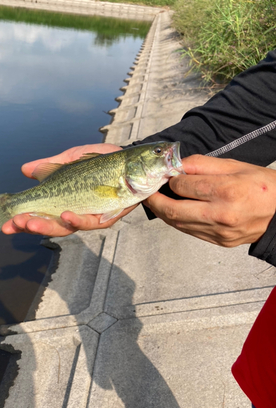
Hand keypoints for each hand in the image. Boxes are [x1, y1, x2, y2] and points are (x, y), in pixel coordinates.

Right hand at [1, 143, 136, 236]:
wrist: (132, 159)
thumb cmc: (102, 161)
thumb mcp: (71, 159)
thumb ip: (50, 165)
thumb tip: (24, 170)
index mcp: (65, 203)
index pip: (42, 216)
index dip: (24, 221)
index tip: (6, 222)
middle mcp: (77, 214)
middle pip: (51, 226)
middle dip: (32, 226)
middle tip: (14, 225)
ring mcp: (92, 217)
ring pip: (68, 227)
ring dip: (49, 226)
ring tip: (31, 223)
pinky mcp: (109, 215)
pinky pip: (92, 221)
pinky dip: (78, 220)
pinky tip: (65, 215)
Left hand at [144, 154, 275, 246]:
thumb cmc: (261, 186)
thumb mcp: (234, 166)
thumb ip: (202, 165)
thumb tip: (177, 166)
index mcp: (226, 192)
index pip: (183, 186)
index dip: (171, 180)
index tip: (167, 175)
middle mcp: (220, 215)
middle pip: (173, 210)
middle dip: (154, 200)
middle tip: (147, 193)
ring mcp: (218, 232)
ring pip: (177, 223)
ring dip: (163, 212)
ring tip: (156, 201)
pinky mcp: (218, 242)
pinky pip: (189, 231)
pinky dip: (177, 220)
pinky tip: (175, 211)